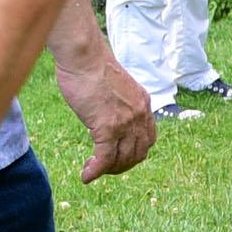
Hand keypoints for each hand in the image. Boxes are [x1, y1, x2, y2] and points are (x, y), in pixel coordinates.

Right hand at [57, 55, 156, 183]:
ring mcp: (125, 122)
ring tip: (94, 171)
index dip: (135, 152)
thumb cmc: (90, 65)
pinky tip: (86, 176)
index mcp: (143, 103)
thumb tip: (106, 114)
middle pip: (138, 152)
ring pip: (123, 158)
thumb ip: (117, 102)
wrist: (83, 55)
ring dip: (109, 170)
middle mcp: (139, 114)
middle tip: (106, 168)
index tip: (120, 156)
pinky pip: (105, 158)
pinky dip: (96, 170)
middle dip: (123, 164)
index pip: (148, 138)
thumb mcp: (114, 86)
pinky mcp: (107, 126)